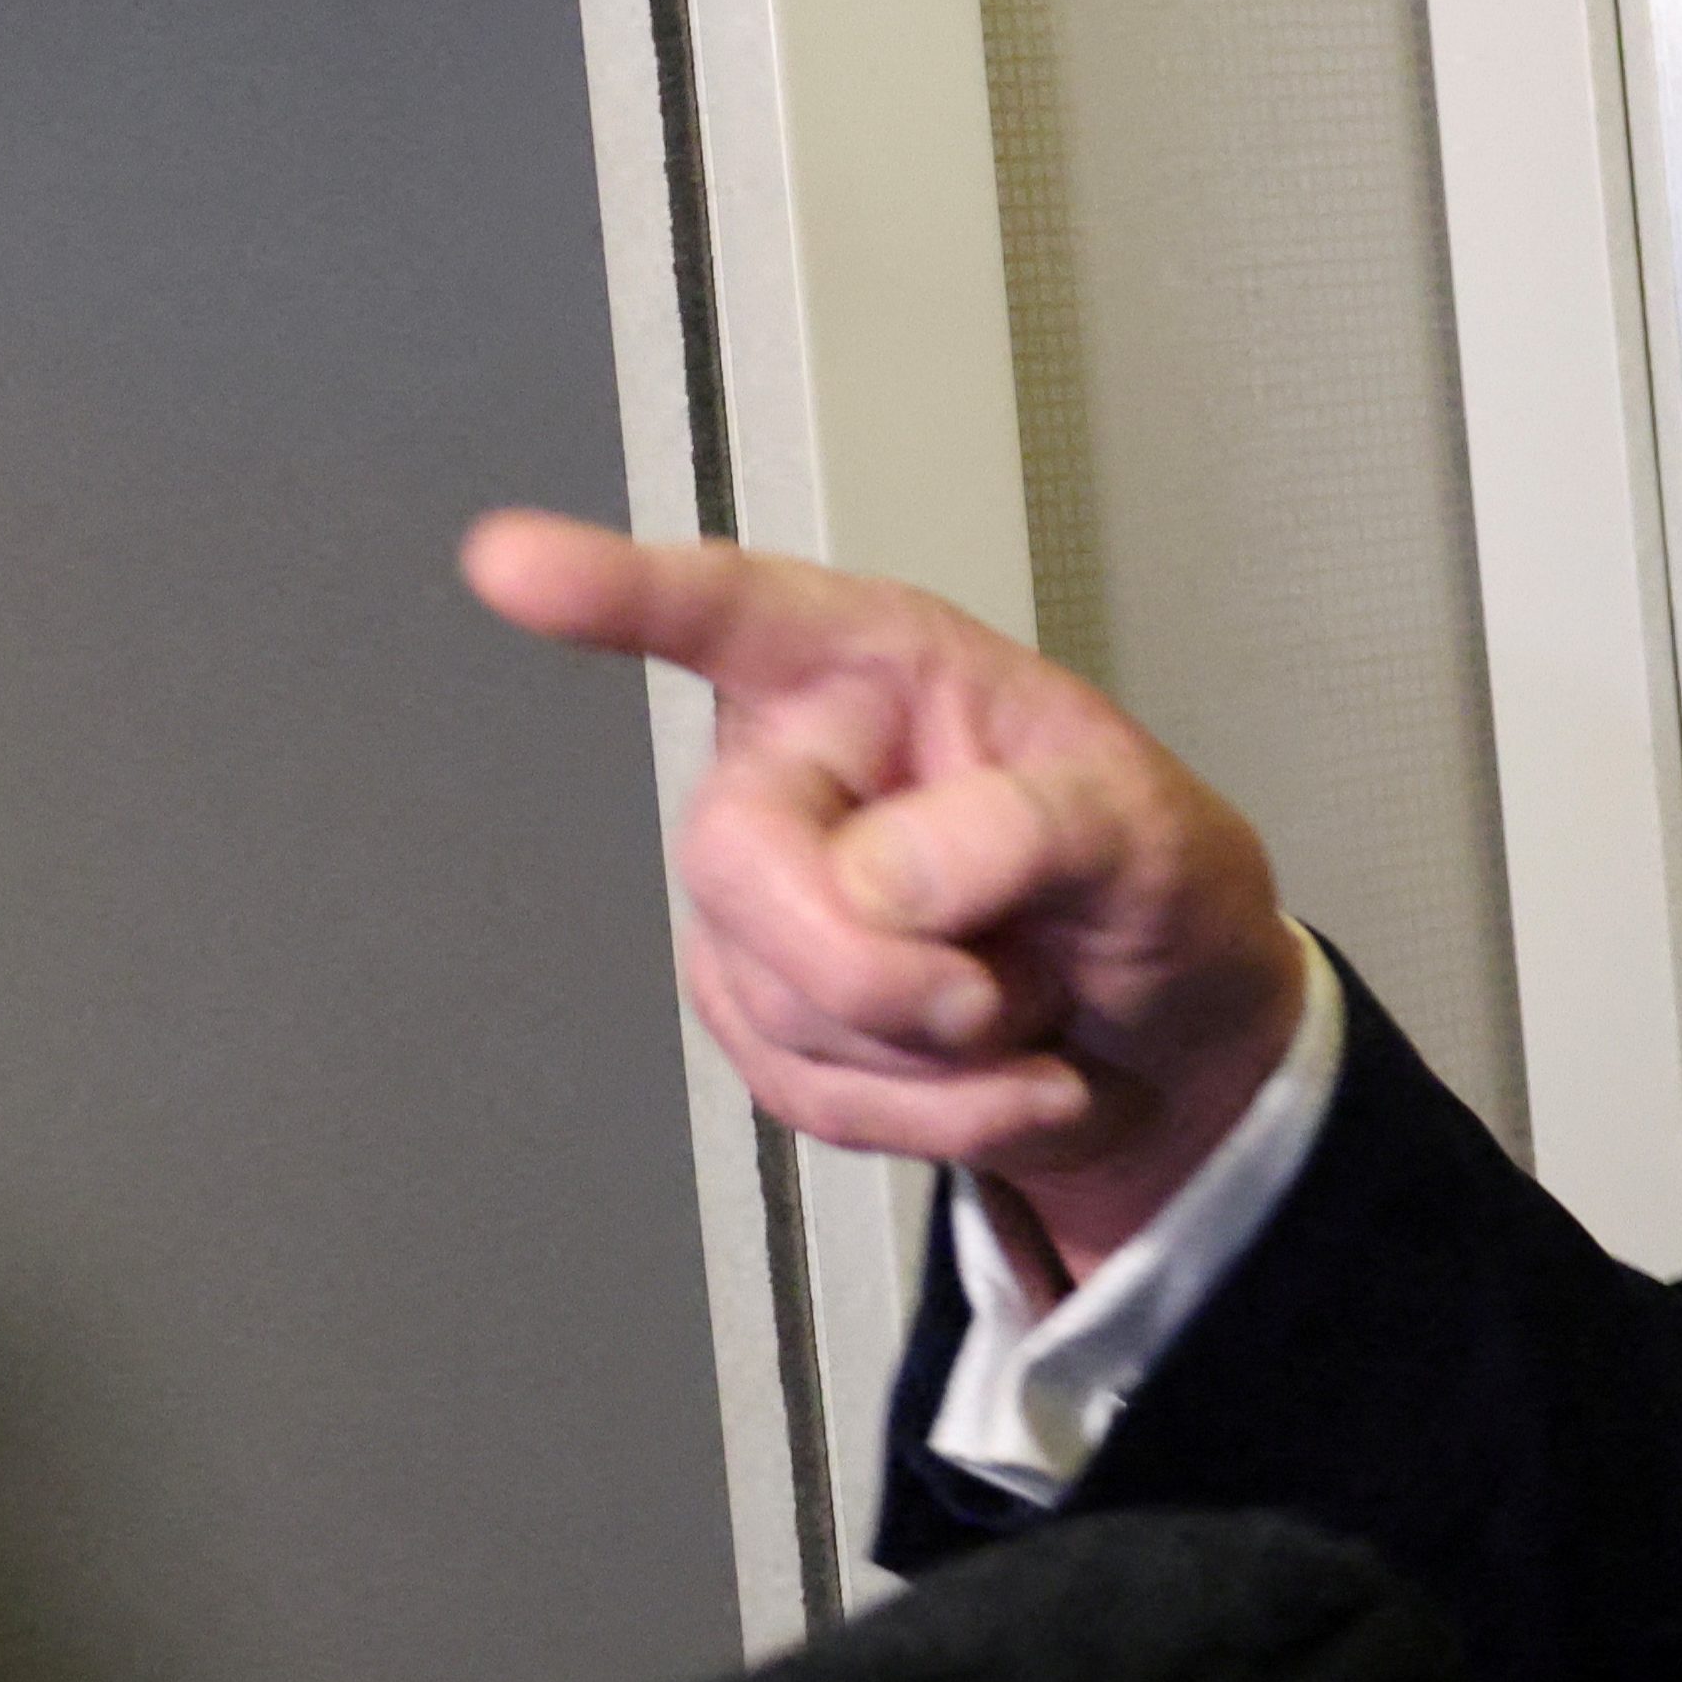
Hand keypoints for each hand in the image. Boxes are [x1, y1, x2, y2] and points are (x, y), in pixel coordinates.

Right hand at [462, 513, 1304, 1278]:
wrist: (1171, 1038)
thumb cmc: (1153, 886)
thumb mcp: (1152, 833)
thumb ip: (1032, 831)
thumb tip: (876, 880)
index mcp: (880, 672)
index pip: (732, 613)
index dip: (617, 591)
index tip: (511, 562)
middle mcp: (795, 772)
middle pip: (738, 864)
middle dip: (886, 971)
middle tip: (1020, 988)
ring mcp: (761, 900)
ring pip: (781, 1004)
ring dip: (948, 1055)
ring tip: (1036, 1004)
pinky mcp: (761, 1013)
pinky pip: (810, 1096)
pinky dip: (942, 1119)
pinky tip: (1011, 1077)